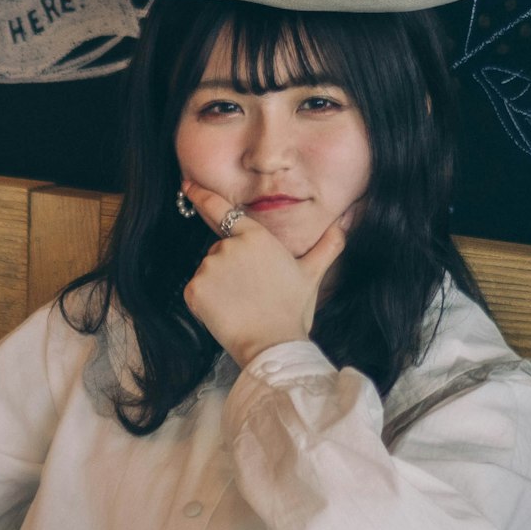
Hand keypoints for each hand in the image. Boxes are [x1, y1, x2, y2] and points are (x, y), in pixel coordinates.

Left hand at [179, 181, 347, 368]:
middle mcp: (229, 245)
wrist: (273, 344)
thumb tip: (343, 223)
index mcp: (256, 236)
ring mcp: (209, 267)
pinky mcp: (195, 289)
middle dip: (232, 266)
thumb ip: (327, 245)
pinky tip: (227, 313)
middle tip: (253, 291)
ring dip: (220, 285)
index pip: (223, 209)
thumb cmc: (293, 309)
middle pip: (221, 249)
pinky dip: (206, 302)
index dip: (202, 195)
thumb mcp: (312, 274)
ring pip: (209, 270)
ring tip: (243, 304)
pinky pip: (196, 291)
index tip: (187, 185)